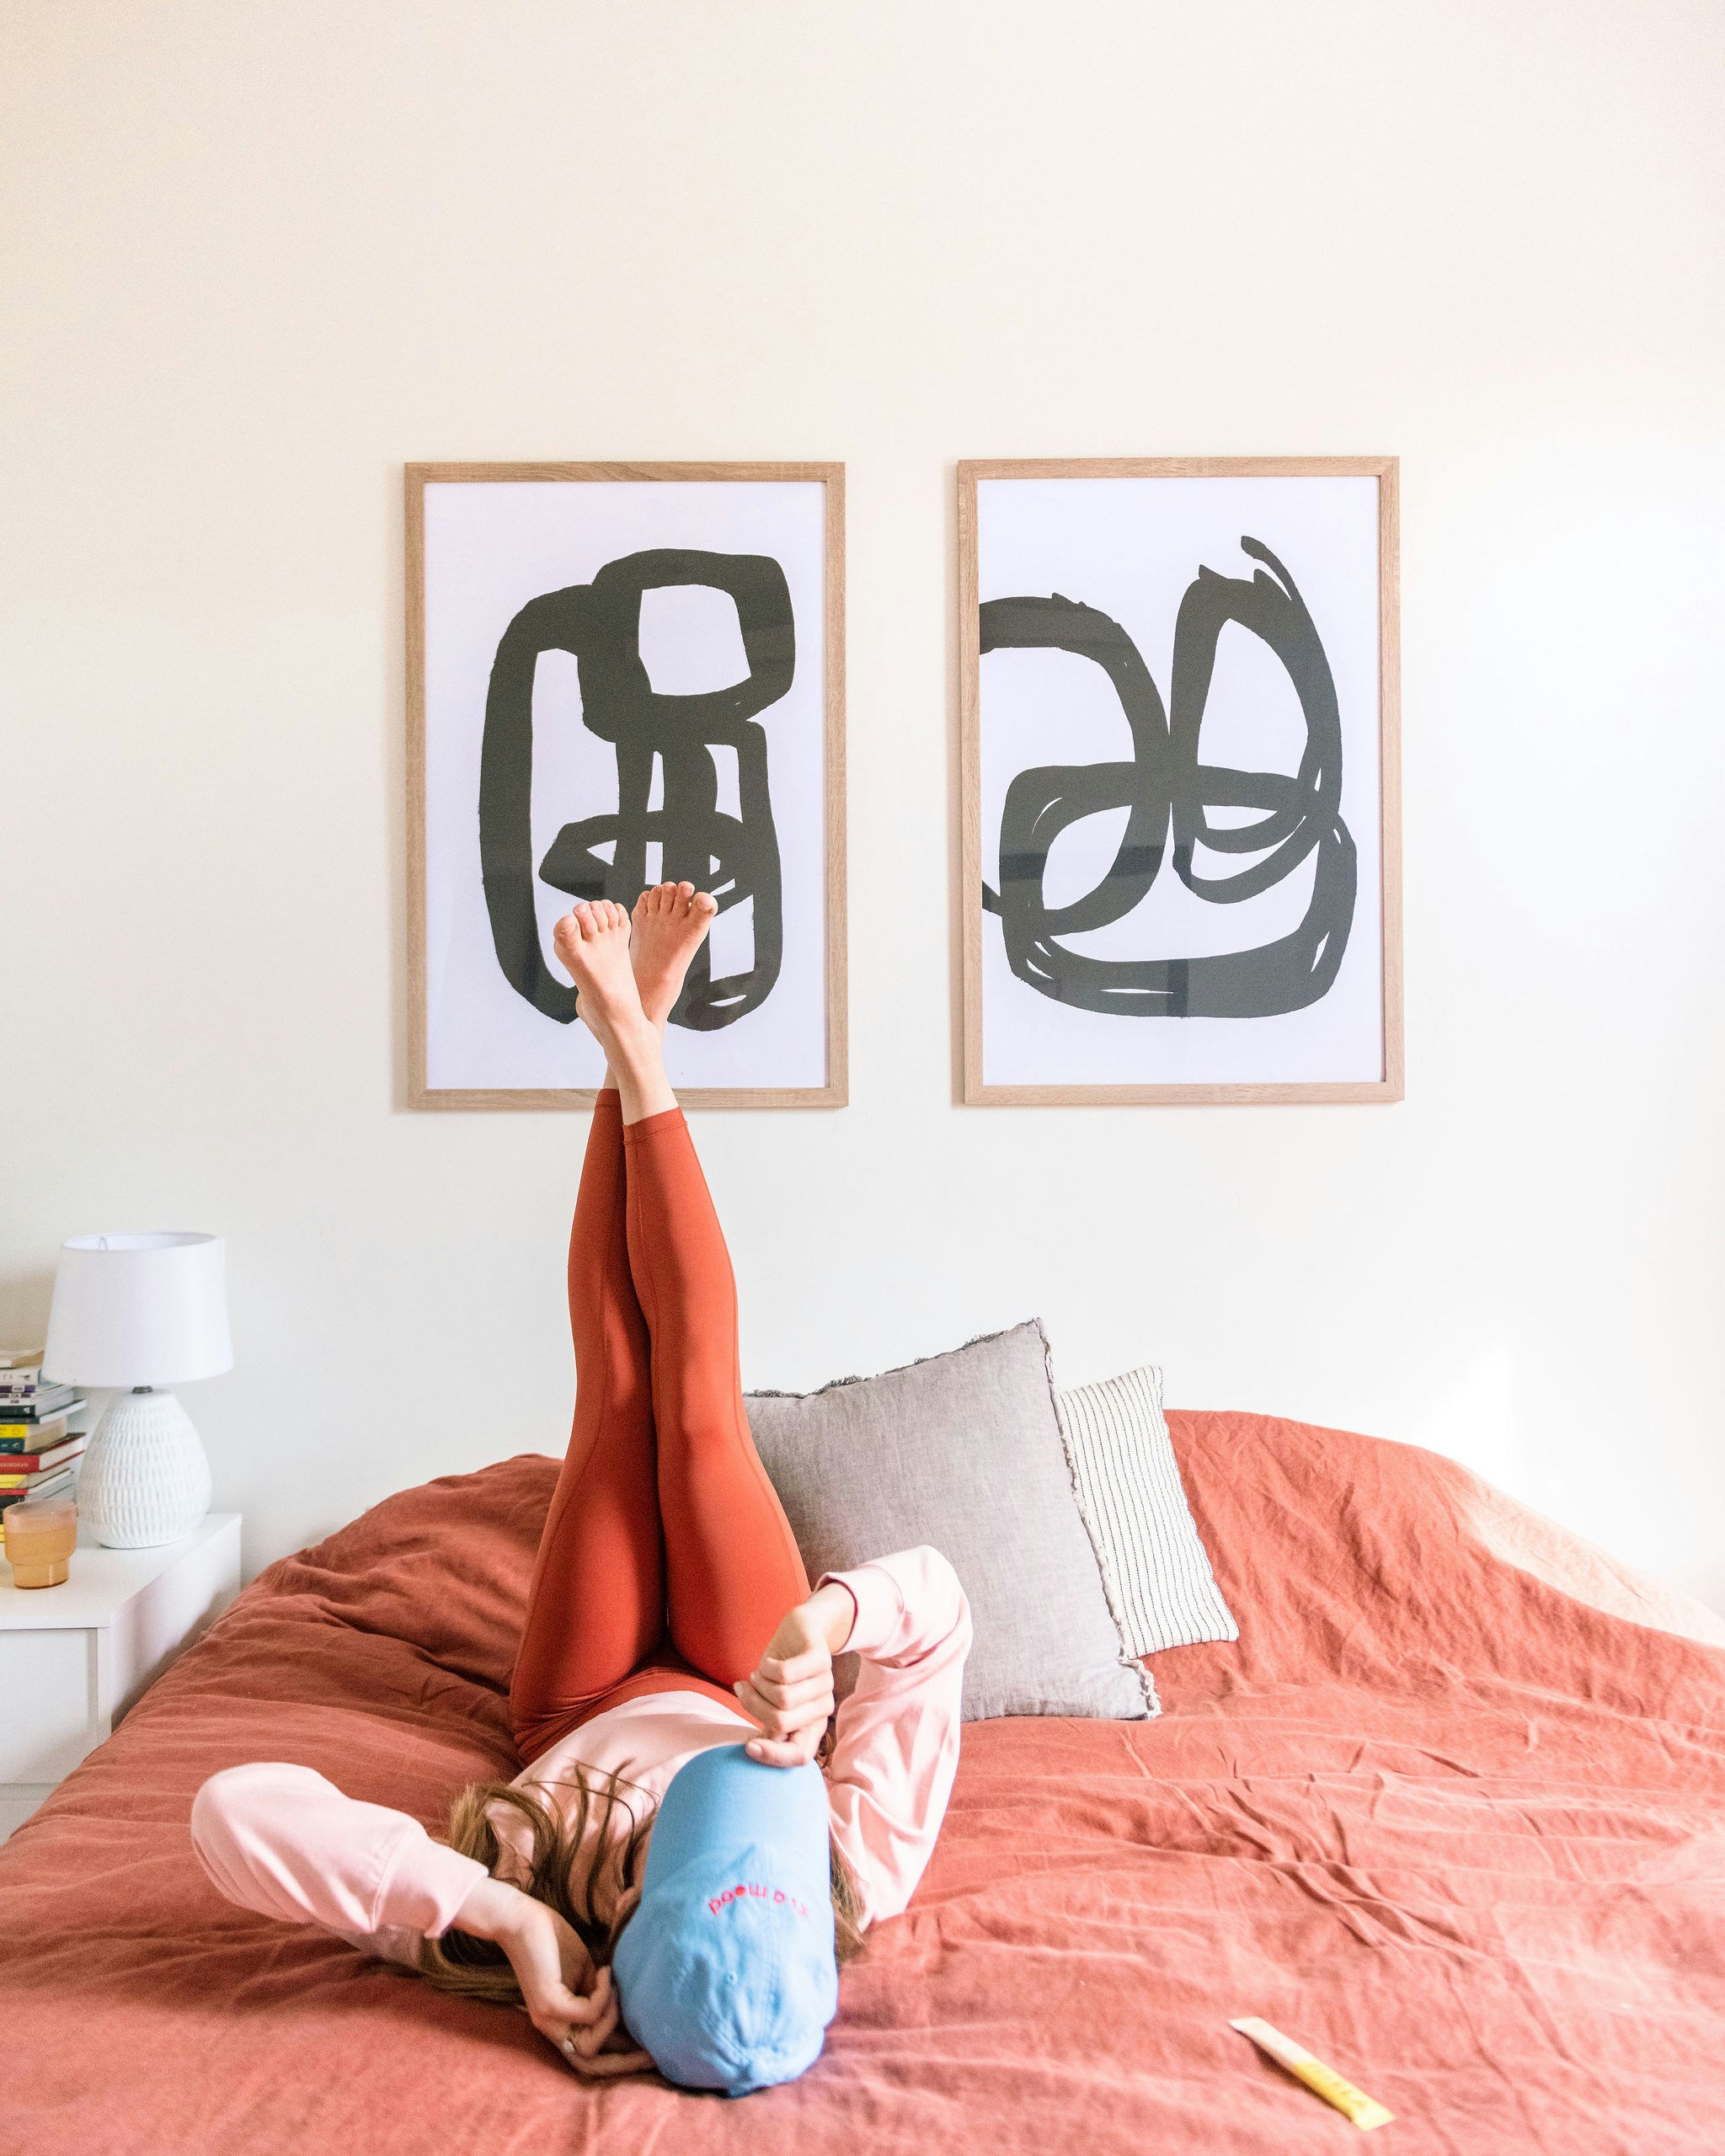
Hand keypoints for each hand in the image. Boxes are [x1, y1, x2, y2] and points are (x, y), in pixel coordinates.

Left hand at [454, 1877, 650, 2076]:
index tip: (650, 2057)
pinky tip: (605, 1972)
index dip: (618, 2065)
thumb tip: (626, 2012)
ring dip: (612, 2017)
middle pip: (588, 2066)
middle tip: (652, 2054)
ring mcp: (549, 2020)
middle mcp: (552, 2030)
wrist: (523, 1921)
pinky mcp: (550, 2004)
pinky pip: (589, 2013)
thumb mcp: (585, 1976)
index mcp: (560, 2025)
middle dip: (623, 2063)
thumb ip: (599, 1998)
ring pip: (590, 2045)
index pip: (588, 2061)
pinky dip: (604, 1994)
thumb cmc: (554, 1945)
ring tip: (615, 1988)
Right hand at [734, 1582, 854, 1767]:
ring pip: (781, 1698)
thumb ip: (769, 1724)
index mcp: (813, 1726)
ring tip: (758, 1674)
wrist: (802, 1629)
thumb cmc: (782, 1670)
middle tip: (744, 1690)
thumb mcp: (772, 1700)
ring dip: (759, 1685)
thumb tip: (754, 1748)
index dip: (774, 1756)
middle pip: (780, 1723)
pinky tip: (766, 1663)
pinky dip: (766, 1668)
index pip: (800, 1756)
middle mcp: (823, 1709)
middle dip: (753, 1707)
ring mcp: (825, 1684)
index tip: (748, 1746)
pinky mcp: (821, 1660)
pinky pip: (785, 1674)